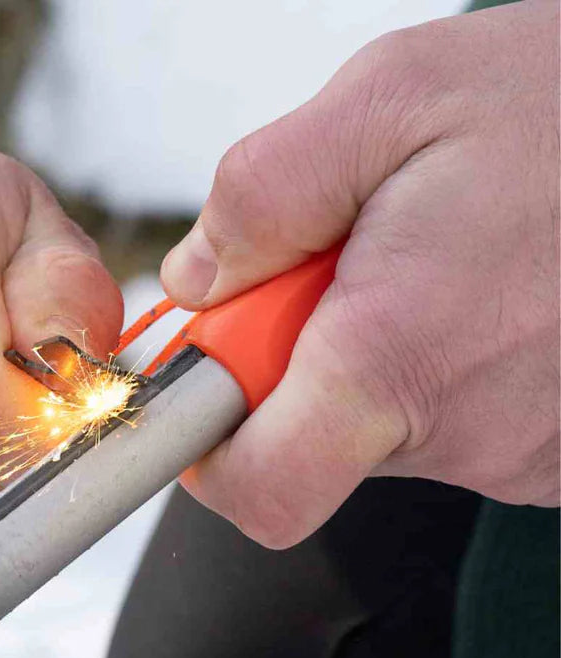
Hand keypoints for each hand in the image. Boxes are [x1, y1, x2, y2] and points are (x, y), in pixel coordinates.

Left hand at [160, 0, 559, 548]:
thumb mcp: (394, 97)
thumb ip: (263, 195)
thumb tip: (195, 278)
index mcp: (398, 360)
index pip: (260, 493)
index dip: (210, 456)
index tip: (210, 389)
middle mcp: (468, 433)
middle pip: (315, 449)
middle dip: (300, 366)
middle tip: (357, 266)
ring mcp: (528, 454)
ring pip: (391, 432)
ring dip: (381, 356)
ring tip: (451, 262)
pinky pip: (464, 426)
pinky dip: (451, 368)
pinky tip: (499, 294)